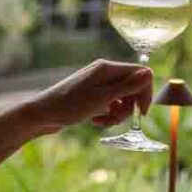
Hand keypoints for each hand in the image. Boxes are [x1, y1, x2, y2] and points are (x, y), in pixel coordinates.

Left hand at [29, 59, 154, 131]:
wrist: (42, 115)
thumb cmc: (70, 105)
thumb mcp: (102, 98)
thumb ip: (127, 86)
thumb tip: (149, 73)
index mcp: (107, 68)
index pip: (141, 74)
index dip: (145, 93)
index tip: (141, 113)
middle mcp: (104, 72)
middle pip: (132, 87)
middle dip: (129, 107)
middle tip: (117, 120)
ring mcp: (97, 83)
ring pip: (122, 98)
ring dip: (118, 114)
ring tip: (103, 123)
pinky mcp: (92, 94)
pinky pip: (110, 103)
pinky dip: (107, 114)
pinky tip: (96, 122)